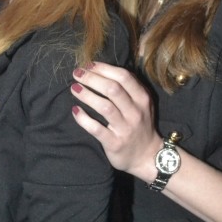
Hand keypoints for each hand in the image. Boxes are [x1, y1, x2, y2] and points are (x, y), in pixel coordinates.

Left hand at [71, 63, 161, 181]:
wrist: (147, 156)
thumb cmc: (141, 124)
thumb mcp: (143, 103)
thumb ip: (129, 87)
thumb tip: (103, 70)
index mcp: (142, 98)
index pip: (123, 77)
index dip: (104, 68)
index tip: (89, 65)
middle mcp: (135, 112)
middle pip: (112, 89)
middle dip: (92, 78)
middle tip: (77, 74)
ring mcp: (125, 128)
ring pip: (104, 107)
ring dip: (86, 95)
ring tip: (74, 88)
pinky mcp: (114, 143)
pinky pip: (96, 129)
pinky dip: (83, 119)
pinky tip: (75, 110)